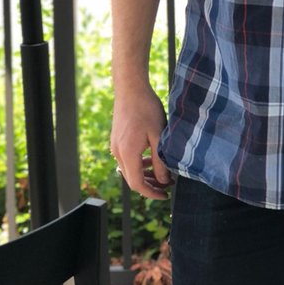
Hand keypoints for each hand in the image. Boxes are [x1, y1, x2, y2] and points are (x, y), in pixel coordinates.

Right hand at [110, 85, 171, 200]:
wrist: (130, 89)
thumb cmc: (147, 109)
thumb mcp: (158, 135)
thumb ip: (160, 160)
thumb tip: (164, 181)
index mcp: (127, 154)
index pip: (137, 184)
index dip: (151, 193)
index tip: (165, 195)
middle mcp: (118, 153)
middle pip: (132, 179)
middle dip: (150, 185)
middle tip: (168, 186)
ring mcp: (116, 146)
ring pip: (129, 169)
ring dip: (145, 174)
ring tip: (163, 174)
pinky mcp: (117, 140)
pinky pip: (127, 159)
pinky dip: (139, 164)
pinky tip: (152, 159)